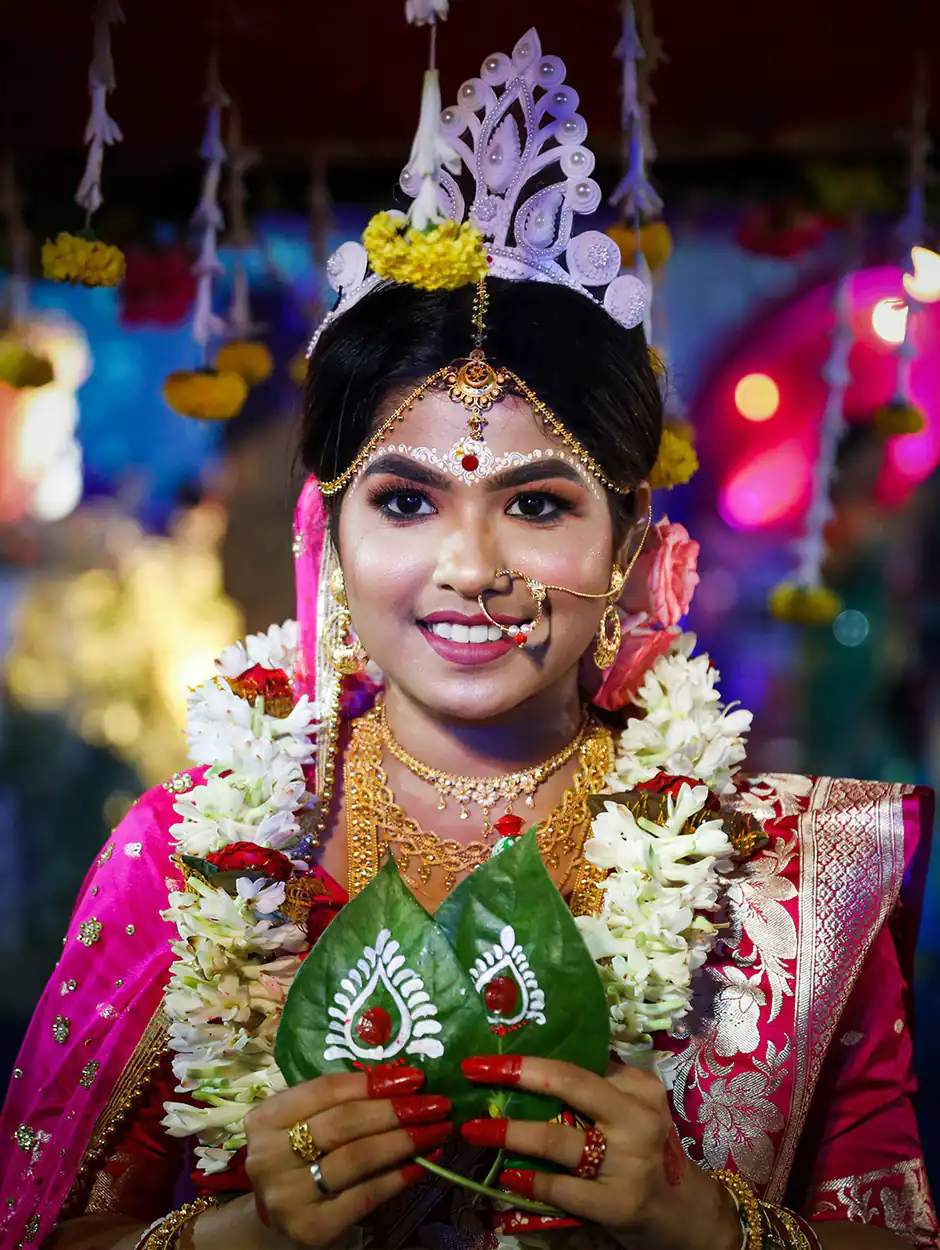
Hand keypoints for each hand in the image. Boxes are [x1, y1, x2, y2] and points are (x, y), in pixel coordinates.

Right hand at [245, 1065, 451, 1247]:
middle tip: (437, 1104)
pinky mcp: (311, 1227)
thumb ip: (339, 1104)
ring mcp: (288, 1195)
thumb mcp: (305, 1124)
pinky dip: (398, 1178)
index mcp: (266, 1118)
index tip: (415, 1077)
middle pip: (344, 1122)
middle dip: (396, 1110)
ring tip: (438, 1130)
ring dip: (405, 1141)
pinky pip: (365, 1195)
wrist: (277, 1220)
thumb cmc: (299, 1159)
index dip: (372, 1081)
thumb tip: (403, 1082)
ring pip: (357, 1157)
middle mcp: (270, 1156)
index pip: (326, 1089)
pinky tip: (422, 1165)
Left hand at [459, 1054, 739, 1249]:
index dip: (531, 1057)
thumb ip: (598, 1087)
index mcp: (639, 1087)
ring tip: (474, 1129)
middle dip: (517, 1072)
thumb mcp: (633, 1111)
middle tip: (474, 1069)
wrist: (687, 1215)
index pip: (578, 1062)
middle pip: (568, 1083)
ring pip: (558, 1138)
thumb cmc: (647, 1153)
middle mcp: (637, 1117)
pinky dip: (532, 1180)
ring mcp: (630, 1162)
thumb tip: (533, 1066)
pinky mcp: (620, 1203)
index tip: (492, 1051)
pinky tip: (508, 1176)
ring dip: (511, 1132)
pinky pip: (564, 1188)